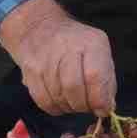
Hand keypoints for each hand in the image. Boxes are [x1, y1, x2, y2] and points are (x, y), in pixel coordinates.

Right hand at [0, 0, 115, 115]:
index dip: (99, 99)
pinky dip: (55, 108)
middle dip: (83, 105)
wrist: (40, 29)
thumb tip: (106, 108)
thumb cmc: (77, 46)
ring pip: (58, 96)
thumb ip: (106, 81)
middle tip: (87, 106)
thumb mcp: (99, 52)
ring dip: (70, 107)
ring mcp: (45, 59)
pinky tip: (61, 102)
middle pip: (73, 87)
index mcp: (90, 42)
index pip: (95, 76)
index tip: (102, 108)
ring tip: (74, 102)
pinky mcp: (30, 72)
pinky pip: (43, 100)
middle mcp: (66, 48)